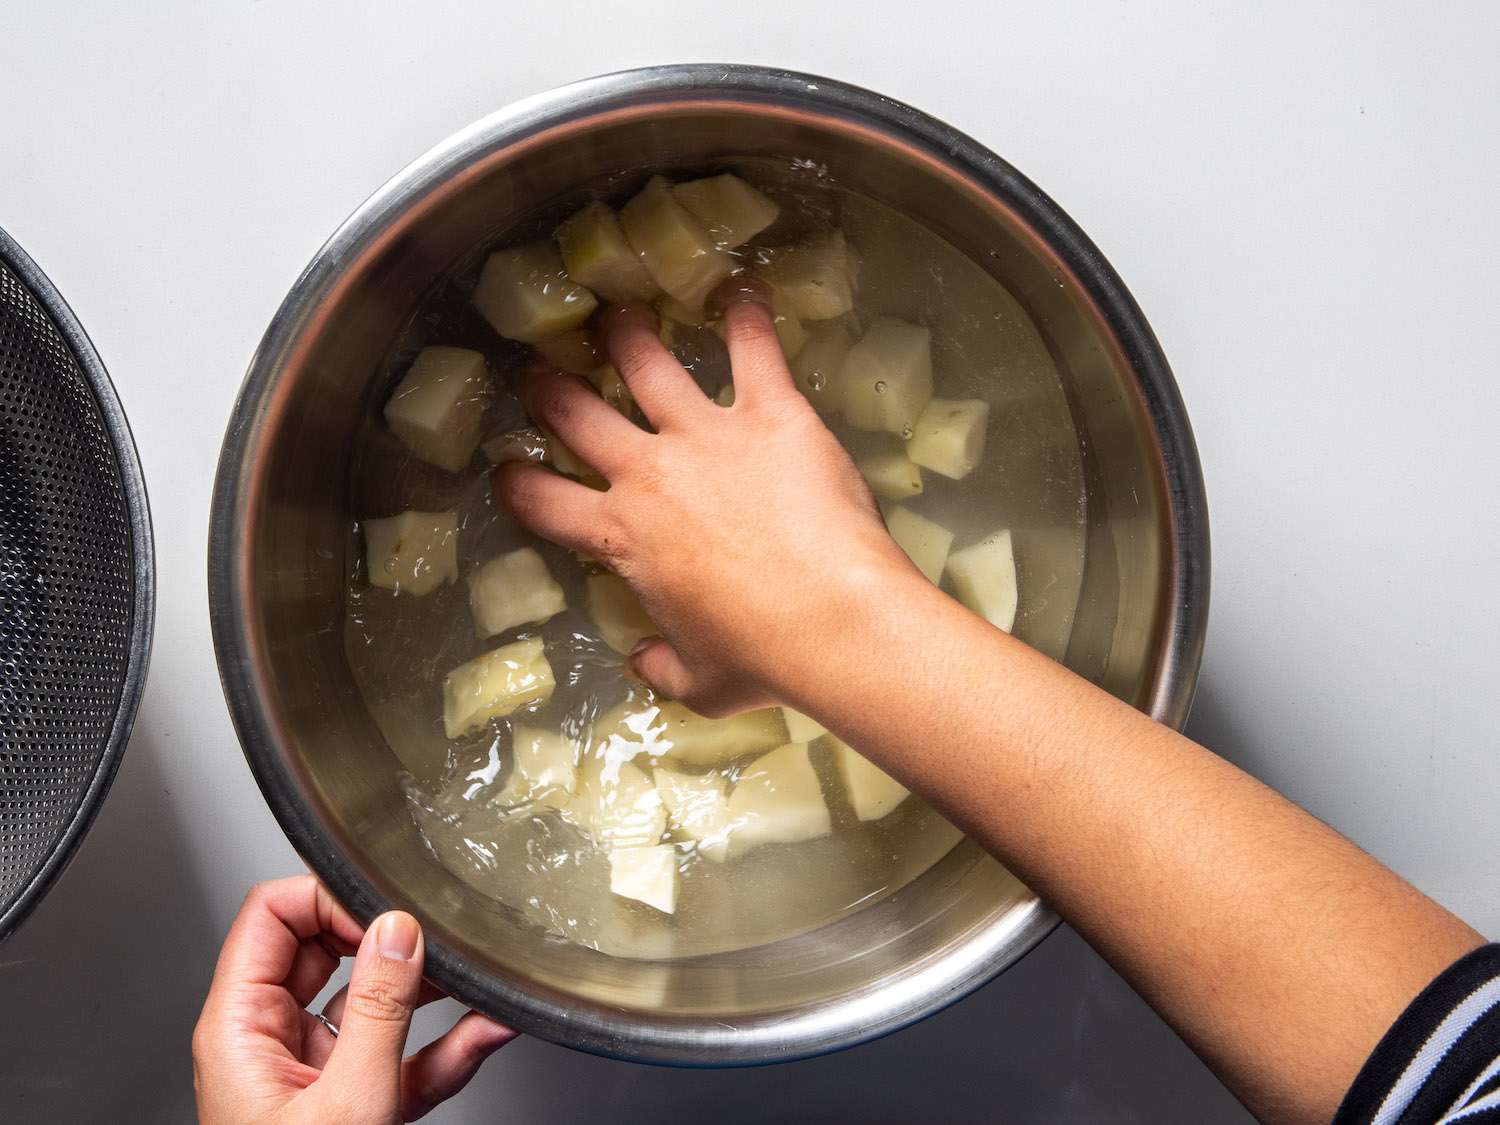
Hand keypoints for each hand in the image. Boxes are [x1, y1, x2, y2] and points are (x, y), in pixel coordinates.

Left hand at [193, 876, 514, 1123]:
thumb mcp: (345, 1105)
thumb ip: (379, 1011)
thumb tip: (398, 932)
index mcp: (240, 1029)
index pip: (271, 916)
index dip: (328, 897)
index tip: (386, 910)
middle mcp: (273, 1042)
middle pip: (328, 951)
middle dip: (390, 941)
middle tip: (433, 938)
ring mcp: (316, 1073)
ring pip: (376, 1004)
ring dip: (433, 995)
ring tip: (475, 981)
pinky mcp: (355, 1102)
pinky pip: (405, 1055)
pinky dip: (448, 1045)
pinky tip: (486, 1030)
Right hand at [493, 282, 921, 715]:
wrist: (832, 620)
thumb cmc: (762, 658)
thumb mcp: (701, 684)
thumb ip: (662, 667)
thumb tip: (640, 662)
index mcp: (622, 537)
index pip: (543, 503)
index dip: (518, 485)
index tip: (509, 472)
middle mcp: (649, 473)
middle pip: (577, 415)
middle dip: (550, 389)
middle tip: (540, 372)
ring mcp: (707, 435)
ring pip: (647, 363)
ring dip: (627, 335)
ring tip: (619, 316)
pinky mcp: (770, 412)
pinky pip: (752, 350)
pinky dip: (746, 317)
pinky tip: (742, 291)